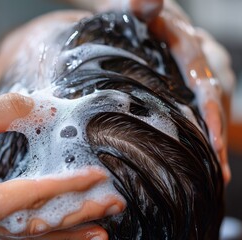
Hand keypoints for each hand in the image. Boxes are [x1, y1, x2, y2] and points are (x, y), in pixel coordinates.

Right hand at [0, 93, 123, 238]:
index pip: (31, 197)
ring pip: (30, 237)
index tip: (97, 177)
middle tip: (114, 205)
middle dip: (79, 216)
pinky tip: (62, 229)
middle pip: (38, 226)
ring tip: (102, 231)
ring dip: (68, 233)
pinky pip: (17, 232)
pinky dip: (44, 232)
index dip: (67, 186)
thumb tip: (39, 106)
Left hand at [146, 0, 234, 182]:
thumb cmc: (130, 15)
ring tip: (216, 175)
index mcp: (187, 43)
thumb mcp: (132, 8)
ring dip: (214, 141)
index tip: (213, 140)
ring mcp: (198, 71)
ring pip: (213, 108)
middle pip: (215, 101)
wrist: (135, 15)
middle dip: (217, 136)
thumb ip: (140, 6)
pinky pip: (203, 108)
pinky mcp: (191, 82)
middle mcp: (200, 58)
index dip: (210, 110)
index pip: (204, 80)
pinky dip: (205, 132)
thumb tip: (148, 0)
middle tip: (218, 172)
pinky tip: (205, 158)